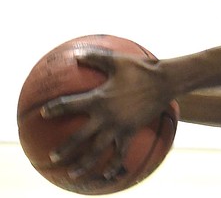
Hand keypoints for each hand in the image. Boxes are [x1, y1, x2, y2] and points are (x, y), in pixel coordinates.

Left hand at [41, 48, 171, 180]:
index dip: (54, 109)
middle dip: (65, 149)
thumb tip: (75, 55)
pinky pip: (121, 153)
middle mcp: (106, 116)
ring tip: (73, 174)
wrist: (166, 81)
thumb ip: (95, 57)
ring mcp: (119, 127)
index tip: (43, 114)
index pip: (69, 105)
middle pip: (80, 137)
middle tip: (53, 157)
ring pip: (98, 151)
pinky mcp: (131, 132)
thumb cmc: (141, 68)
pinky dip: (114, 166)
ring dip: (85, 164)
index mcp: (99, 98)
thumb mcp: (117, 60)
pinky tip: (108, 175)